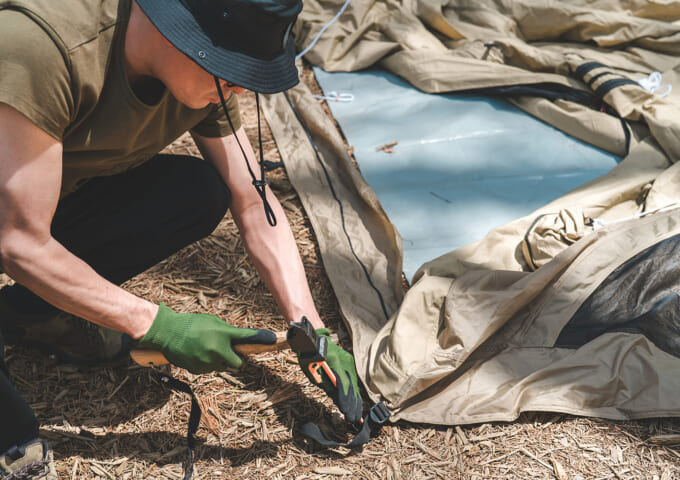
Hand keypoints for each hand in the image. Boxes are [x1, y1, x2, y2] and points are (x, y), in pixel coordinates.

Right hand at [138, 303, 275, 373]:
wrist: (167, 333)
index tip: (274, 339)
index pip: (247, 337)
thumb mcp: (213, 322)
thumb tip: (242, 339)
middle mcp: (217, 350)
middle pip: (238, 363)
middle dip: (237, 359)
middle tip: (231, 352)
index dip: (262, 339)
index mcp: (222, 335)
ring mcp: (207, 362)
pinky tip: (199, 354)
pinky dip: (208, 364)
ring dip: (221, 361)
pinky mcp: (198, 370)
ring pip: (223, 367)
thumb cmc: (191, 324)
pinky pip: (210, 369)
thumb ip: (228, 332)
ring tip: (208, 348)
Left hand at [298, 328, 362, 423]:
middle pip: (352, 386)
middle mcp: (345, 361)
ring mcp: (349, 362)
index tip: (346, 411)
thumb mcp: (311, 370)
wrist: (314, 338)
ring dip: (355, 402)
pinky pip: (353, 381)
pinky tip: (356, 406)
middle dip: (353, 405)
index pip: (343, 383)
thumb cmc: (309, 354)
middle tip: (354, 420)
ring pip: (354, 384)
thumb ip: (324, 383)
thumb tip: (335, 397)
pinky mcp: (349, 363)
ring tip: (357, 417)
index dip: (345, 398)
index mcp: (335, 361)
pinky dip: (354, 394)